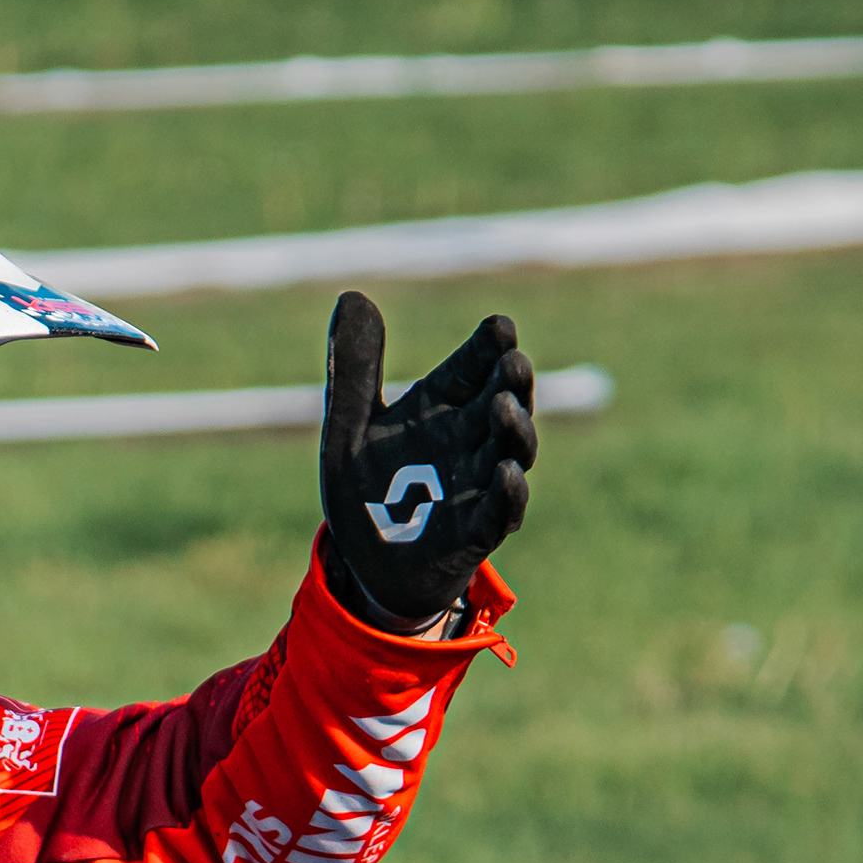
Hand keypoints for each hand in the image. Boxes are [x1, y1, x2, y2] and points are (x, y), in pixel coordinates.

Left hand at [318, 296, 535, 630]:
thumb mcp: (349, 427)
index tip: (499, 326)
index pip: (473, 367)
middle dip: (510, 382)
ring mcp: (478, 485)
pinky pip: (501, 511)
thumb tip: (353, 294)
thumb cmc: (367, 491)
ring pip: (510, 452)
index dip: (487, 348)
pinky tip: (506, 474)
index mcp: (441, 407)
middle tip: (512, 361)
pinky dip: (507, 493)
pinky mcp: (476, 533)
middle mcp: (468, 440)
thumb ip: (354, 369)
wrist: (368, 567)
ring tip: (504, 407)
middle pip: (501, 402)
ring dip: (513, 430)